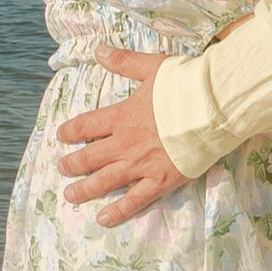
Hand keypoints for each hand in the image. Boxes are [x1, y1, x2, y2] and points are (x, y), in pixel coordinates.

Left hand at [55, 48, 188, 221]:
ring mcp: (141, 165)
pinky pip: (134, 201)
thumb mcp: (151, 67)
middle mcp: (125, 143)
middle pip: (90, 157)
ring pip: (105, 181)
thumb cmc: (184, 86)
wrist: (212, 109)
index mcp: (122, 116)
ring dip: (84, 189)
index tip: (60, 136)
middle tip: (61, 169)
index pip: (86, 126)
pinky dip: (117, 211)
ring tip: (70, 196)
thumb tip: (98, 50)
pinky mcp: (159, 181)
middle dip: (72, 164)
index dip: (70, 131)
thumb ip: (123, 62)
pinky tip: (103, 220)